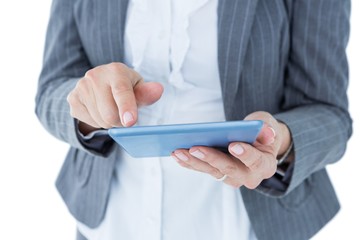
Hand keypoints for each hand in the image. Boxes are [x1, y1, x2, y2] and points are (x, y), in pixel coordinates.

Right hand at [67, 63, 162, 132]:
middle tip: (125, 115)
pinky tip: (99, 110)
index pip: (122, 92)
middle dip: (120, 121)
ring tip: (111, 109)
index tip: (130, 122)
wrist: (100, 83)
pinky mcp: (72, 99)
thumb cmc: (126, 87)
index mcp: (116, 71)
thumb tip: (158, 90)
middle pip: (110, 114)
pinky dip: (97, 122)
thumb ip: (147, 93)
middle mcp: (95, 75)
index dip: (127, 108)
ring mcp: (81, 87)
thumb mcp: (138, 88)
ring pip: (100, 121)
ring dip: (109, 123)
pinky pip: (88, 122)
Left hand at [172, 111, 291, 188]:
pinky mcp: (219, 175)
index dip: (245, 154)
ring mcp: (232, 178)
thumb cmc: (261, 133)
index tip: (233, 145)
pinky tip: (177, 155)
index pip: (256, 161)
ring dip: (194, 162)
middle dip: (211, 158)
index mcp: (265, 165)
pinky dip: (189, 163)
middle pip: (229, 169)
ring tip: (178, 151)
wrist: (257, 144)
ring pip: (212, 171)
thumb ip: (267, 129)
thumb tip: (268, 133)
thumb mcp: (268, 126)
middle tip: (195, 148)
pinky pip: (203, 170)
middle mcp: (249, 176)